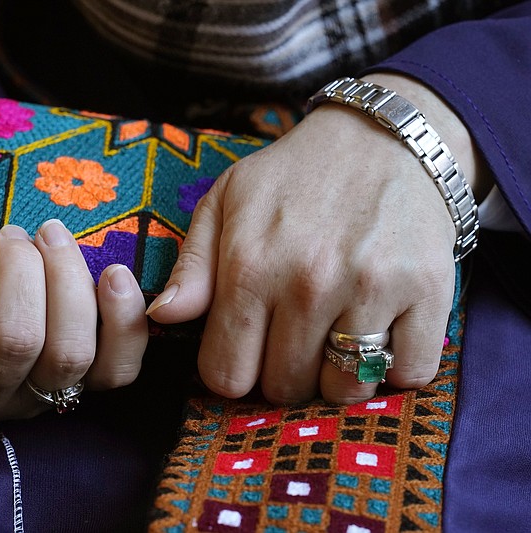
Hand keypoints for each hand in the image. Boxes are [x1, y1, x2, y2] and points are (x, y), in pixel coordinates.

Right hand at [0, 219, 147, 429]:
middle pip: (17, 338)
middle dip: (21, 269)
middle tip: (12, 232)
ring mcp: (37, 398)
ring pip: (69, 351)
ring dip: (68, 281)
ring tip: (52, 235)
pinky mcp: (83, 390)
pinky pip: (117, 371)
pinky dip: (123, 322)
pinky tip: (114, 273)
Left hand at [148, 73, 487, 404]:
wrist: (385, 137)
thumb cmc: (294, 176)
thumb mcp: (226, 203)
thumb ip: (191, 267)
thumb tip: (162, 317)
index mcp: (250, 267)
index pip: (226, 375)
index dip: (233, 370)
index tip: (248, 350)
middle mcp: (309, 284)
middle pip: (284, 388)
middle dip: (282, 371)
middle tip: (294, 335)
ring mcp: (372, 290)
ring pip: (344, 391)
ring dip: (338, 375)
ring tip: (336, 334)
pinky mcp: (428, 293)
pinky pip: (411, 374)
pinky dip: (397, 366)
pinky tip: (383, 332)